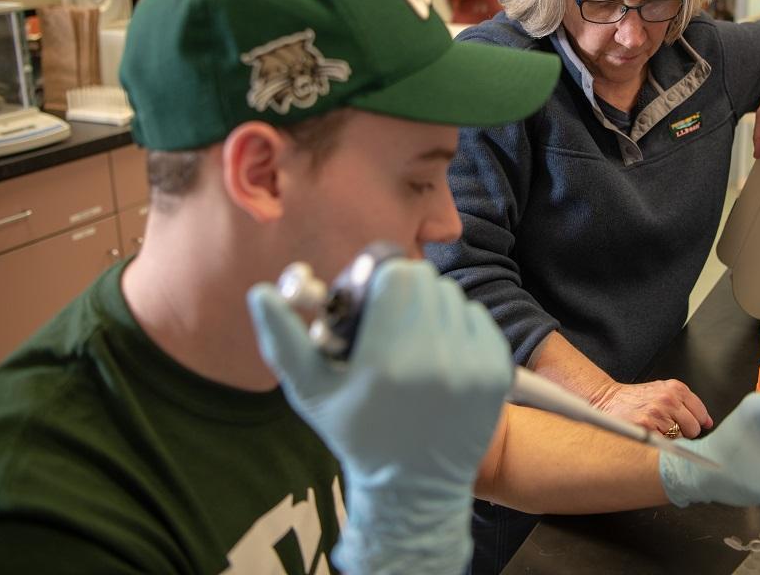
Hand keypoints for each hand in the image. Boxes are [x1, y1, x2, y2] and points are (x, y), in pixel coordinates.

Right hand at [247, 259, 513, 574]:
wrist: (415, 485)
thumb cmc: (358, 433)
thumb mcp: (311, 391)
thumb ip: (284, 339)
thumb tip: (261, 292)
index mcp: (388, 362)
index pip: (399, 275)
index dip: (381, 282)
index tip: (372, 304)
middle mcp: (436, 361)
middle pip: (427, 280)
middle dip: (405, 292)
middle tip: (391, 322)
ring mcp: (473, 367)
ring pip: (454, 297)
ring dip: (433, 309)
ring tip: (415, 342)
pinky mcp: (498, 372)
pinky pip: (478, 318)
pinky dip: (460, 327)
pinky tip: (442, 356)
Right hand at [592, 379, 713, 437]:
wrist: (608, 399)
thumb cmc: (637, 398)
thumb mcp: (663, 391)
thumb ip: (687, 404)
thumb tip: (708, 423)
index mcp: (675, 388)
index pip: (700, 413)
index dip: (695, 423)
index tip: (688, 426)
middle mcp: (668, 399)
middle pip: (693, 428)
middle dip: (684, 432)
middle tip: (668, 427)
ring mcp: (658, 413)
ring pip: (679, 438)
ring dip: (669, 438)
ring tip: (655, 428)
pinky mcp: (647, 427)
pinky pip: (665, 443)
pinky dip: (659, 443)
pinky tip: (649, 434)